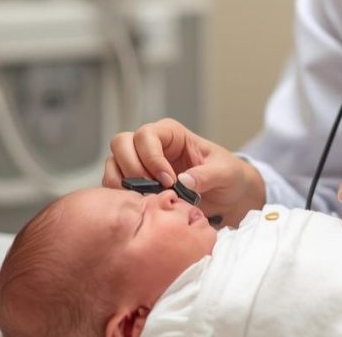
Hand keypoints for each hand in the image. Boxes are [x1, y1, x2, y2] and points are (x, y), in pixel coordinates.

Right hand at [103, 118, 265, 225]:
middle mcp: (150, 145)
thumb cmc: (227, 177)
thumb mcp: (225, 173)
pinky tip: (141, 207)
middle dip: (132, 168)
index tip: (169, 181)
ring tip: (146, 201)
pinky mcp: (134, 184)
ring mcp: (139, 164)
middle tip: (152, 191)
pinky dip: (121, 197)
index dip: (152, 158)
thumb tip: (183, 181)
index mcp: (171, 134)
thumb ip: (206, 175)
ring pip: (113, 163)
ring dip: (123, 183)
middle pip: (121, 143)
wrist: (227, 198)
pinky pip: (115, 185)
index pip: (146, 135)